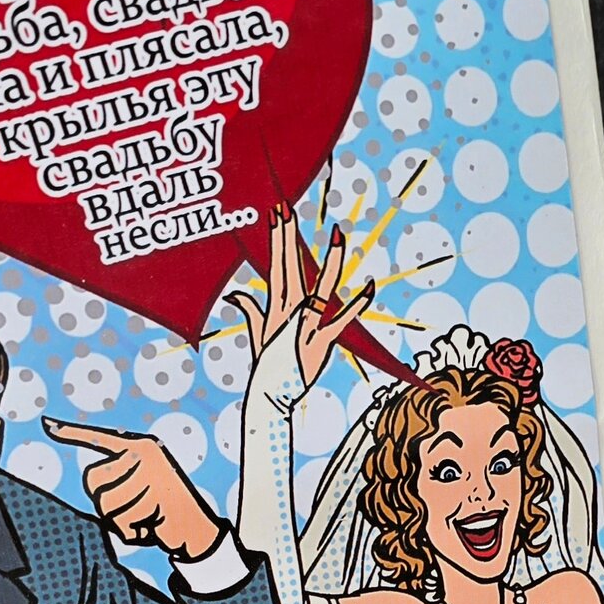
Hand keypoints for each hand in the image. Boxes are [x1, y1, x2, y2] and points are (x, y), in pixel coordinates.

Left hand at [45, 419, 223, 560]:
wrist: (199, 530)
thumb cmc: (164, 509)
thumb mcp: (144, 485)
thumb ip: (119, 479)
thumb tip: (93, 479)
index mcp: (140, 447)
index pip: (98, 438)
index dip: (71, 433)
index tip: (47, 425)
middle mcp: (144, 454)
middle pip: (93, 481)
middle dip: (106, 503)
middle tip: (135, 507)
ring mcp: (150, 474)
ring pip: (105, 505)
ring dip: (121, 520)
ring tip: (145, 517)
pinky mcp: (155, 497)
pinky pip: (121, 523)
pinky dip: (133, 533)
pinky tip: (152, 527)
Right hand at [227, 202, 375, 392]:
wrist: (270, 395)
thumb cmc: (268, 366)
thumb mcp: (258, 335)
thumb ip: (250, 310)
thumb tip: (235, 295)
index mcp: (276, 307)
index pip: (276, 265)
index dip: (277, 239)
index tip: (277, 213)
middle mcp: (289, 312)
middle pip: (289, 268)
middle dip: (287, 238)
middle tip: (286, 207)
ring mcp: (305, 326)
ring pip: (319, 288)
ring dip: (330, 262)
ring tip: (338, 234)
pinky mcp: (320, 343)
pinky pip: (341, 321)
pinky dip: (356, 305)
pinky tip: (369, 286)